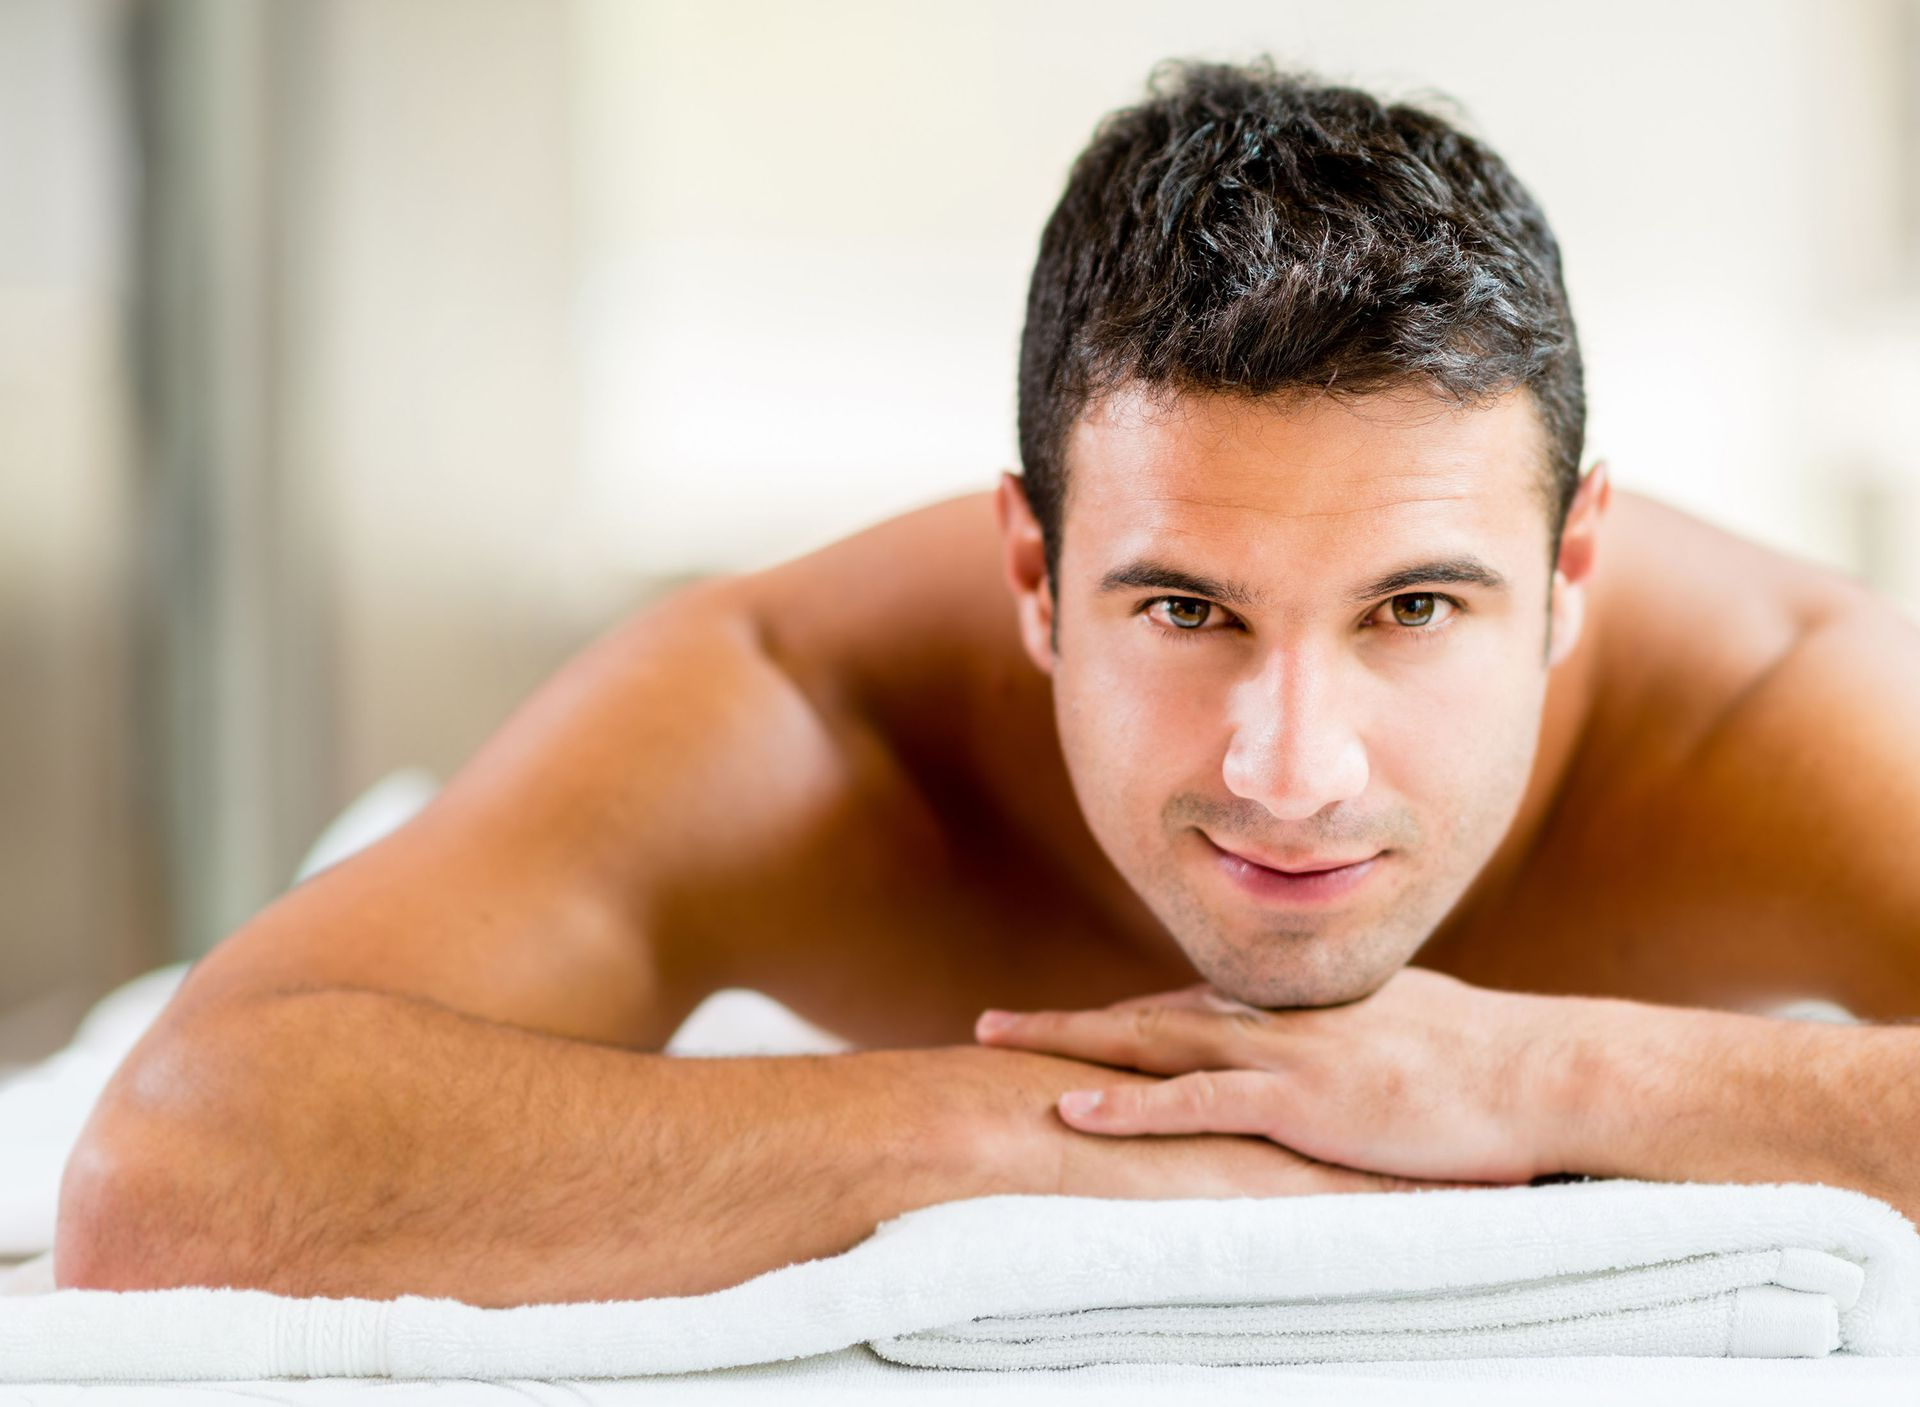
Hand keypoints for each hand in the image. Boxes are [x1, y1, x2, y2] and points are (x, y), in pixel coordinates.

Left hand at [934, 1044, 1478, 1201]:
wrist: (1545, 1074)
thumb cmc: (1490, 1063)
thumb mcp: (1407, 1037)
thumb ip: (1354, 1041)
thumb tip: (1341, 1057)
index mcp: (1298, 1008)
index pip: (1189, 1008)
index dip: (1123, 1020)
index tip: (1070, 1027)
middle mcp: (1276, 1018)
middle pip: (1148, 1013)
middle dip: (1067, 1020)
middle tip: (992, 1024)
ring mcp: (1284, 1055)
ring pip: (1151, 1041)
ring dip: (1069, 1042)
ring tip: (995, 1042)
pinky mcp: (1301, 1102)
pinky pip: (1195, 1102)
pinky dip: (1128, 1104)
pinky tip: (1071, 1108)